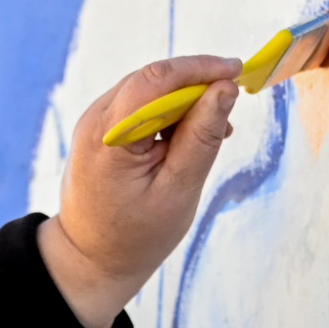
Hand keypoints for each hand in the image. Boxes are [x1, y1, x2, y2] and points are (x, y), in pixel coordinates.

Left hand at [39, 54, 243, 327]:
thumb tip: (225, 89)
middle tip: (230, 113)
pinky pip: (139, 107)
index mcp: (111, 137)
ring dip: (185, 102)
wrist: (90, 258)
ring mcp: (94, 123)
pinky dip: (168, 114)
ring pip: (148, 91)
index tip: (237, 72)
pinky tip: (188, 139)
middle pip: (153, 80)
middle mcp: (96, 120)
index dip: (200, 69)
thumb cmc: (137, 235)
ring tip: (214, 133)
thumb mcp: (179, 190)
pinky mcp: (100, 129)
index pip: (157, 80)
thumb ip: (202, 137)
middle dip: (196, 85)